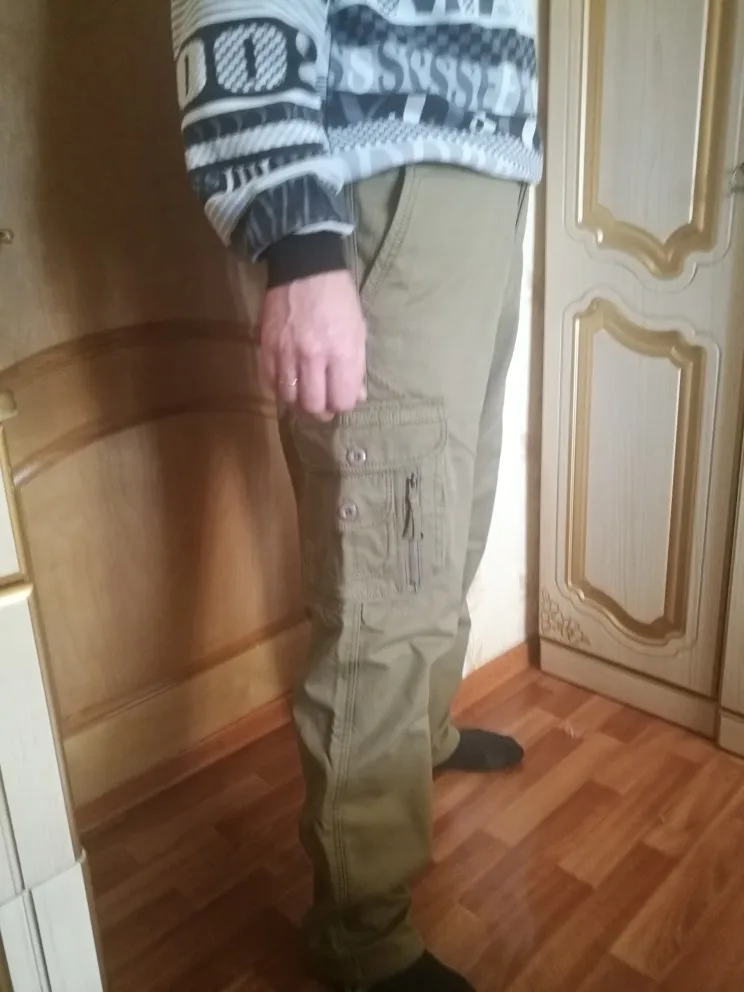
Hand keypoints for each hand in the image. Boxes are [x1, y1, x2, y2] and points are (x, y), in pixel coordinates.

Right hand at [260, 270, 366, 421]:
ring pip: (289, 400)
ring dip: (299, 405)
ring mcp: (286, 353)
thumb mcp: (358, 331)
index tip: (343, 399)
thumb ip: (356, 367)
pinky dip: (281, 390)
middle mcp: (313, 357)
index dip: (344, 405)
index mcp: (342, 352)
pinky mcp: (266, 348)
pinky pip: (271, 383)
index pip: (342, 401)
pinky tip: (290, 385)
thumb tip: (355, 396)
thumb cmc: (338, 299)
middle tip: (324, 405)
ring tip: (306, 398)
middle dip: (322, 412)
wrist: (304, 267)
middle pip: (314, 406)